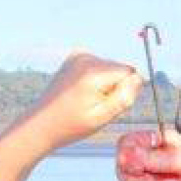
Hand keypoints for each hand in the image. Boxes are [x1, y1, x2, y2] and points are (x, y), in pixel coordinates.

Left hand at [11, 52, 143, 151]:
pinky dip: (96, 79)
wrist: (42, 123)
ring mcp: (79, 55)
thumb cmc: (70, 125)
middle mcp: (87, 58)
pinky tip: (82, 93)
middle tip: (95, 106)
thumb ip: (124, 97)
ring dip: (105, 84)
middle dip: (115, 87)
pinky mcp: (75, 57)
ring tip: (86, 101)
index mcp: (94, 73)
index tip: (108, 105)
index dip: (125, 91)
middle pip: (120, 69)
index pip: (130, 72)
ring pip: (111, 68)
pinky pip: (99, 67)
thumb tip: (139, 78)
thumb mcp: (102, 117)